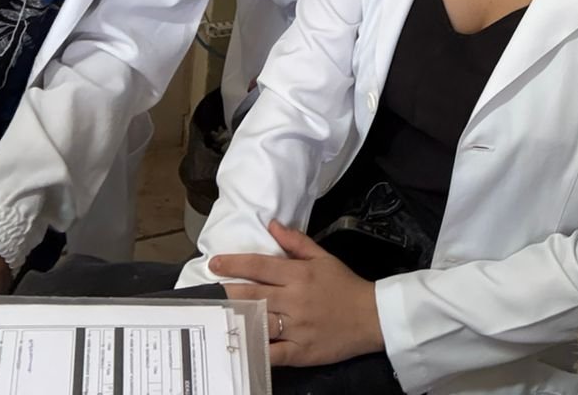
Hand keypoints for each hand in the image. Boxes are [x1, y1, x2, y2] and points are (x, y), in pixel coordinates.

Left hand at [209, 221, 383, 367]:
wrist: (372, 317)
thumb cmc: (345, 285)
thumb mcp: (324, 257)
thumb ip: (296, 242)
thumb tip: (271, 225)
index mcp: (299, 274)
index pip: (261, 265)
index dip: (235, 263)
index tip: (214, 263)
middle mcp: (295, 299)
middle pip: (253, 294)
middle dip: (227, 291)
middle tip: (205, 290)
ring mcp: (296, 327)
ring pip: (259, 321)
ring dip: (236, 318)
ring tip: (214, 315)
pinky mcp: (300, 351)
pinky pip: (273, 353)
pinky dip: (256, 350)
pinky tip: (240, 345)